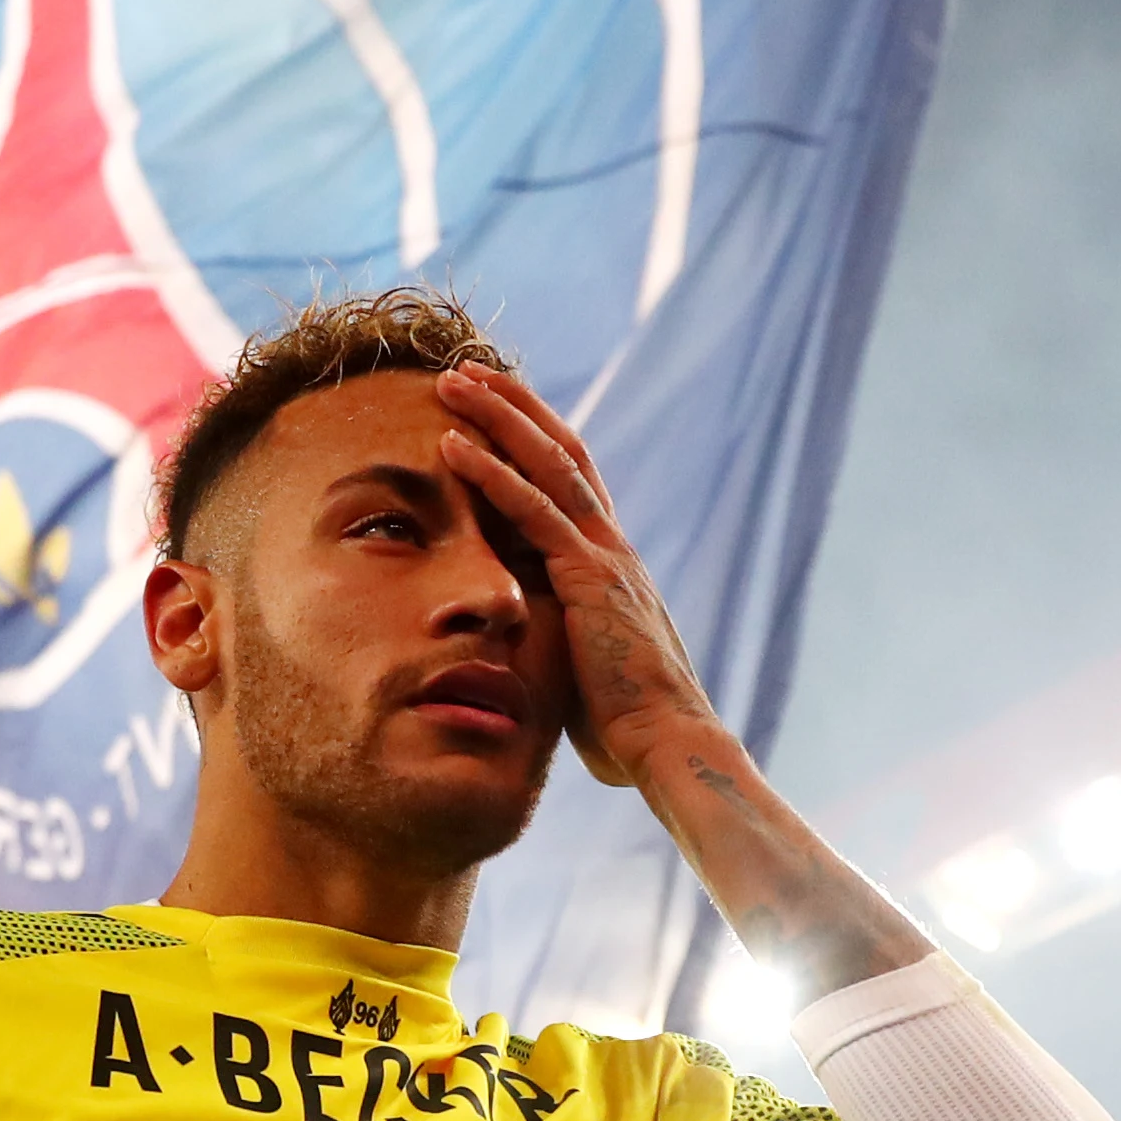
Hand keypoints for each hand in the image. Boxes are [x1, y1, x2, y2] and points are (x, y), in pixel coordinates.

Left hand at [436, 365, 927, 999]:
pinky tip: (452, 446)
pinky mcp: (589, 577)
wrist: (668, 749)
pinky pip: (532, 511)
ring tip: (453, 381)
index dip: (533, 441)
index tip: (494, 409)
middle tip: (467, 371)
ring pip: (546, 464)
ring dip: (497, 418)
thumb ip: (559, 646)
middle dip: (514, 407)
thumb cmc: (628, 731)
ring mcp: (604, 557)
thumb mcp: (582, 672)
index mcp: (611, 566)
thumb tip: (530, 658)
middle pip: (561, 453)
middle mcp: (612, 547)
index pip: (571, 483)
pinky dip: (490, 474)